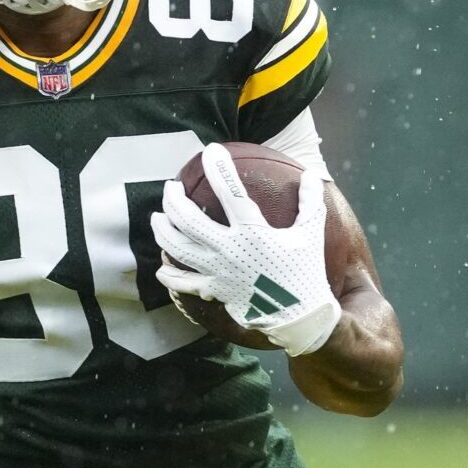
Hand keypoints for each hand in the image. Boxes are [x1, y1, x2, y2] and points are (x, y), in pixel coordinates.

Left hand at [151, 143, 341, 356]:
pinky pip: (183, 283)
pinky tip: (161, 267)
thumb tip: (310, 174)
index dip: (219, 168)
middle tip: (170, 188)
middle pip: (188, 220)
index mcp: (253, 232)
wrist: (299, 316)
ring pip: (177, 248)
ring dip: (162, 230)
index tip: (210, 151)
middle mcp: (230, 250)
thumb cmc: (306, 272)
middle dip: (173, 199)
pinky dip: (169, 275)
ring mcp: (218, 272)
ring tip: (157, 218)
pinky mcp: (214, 291)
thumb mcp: (310, 233)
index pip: (231, 192)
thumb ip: (309, 201)